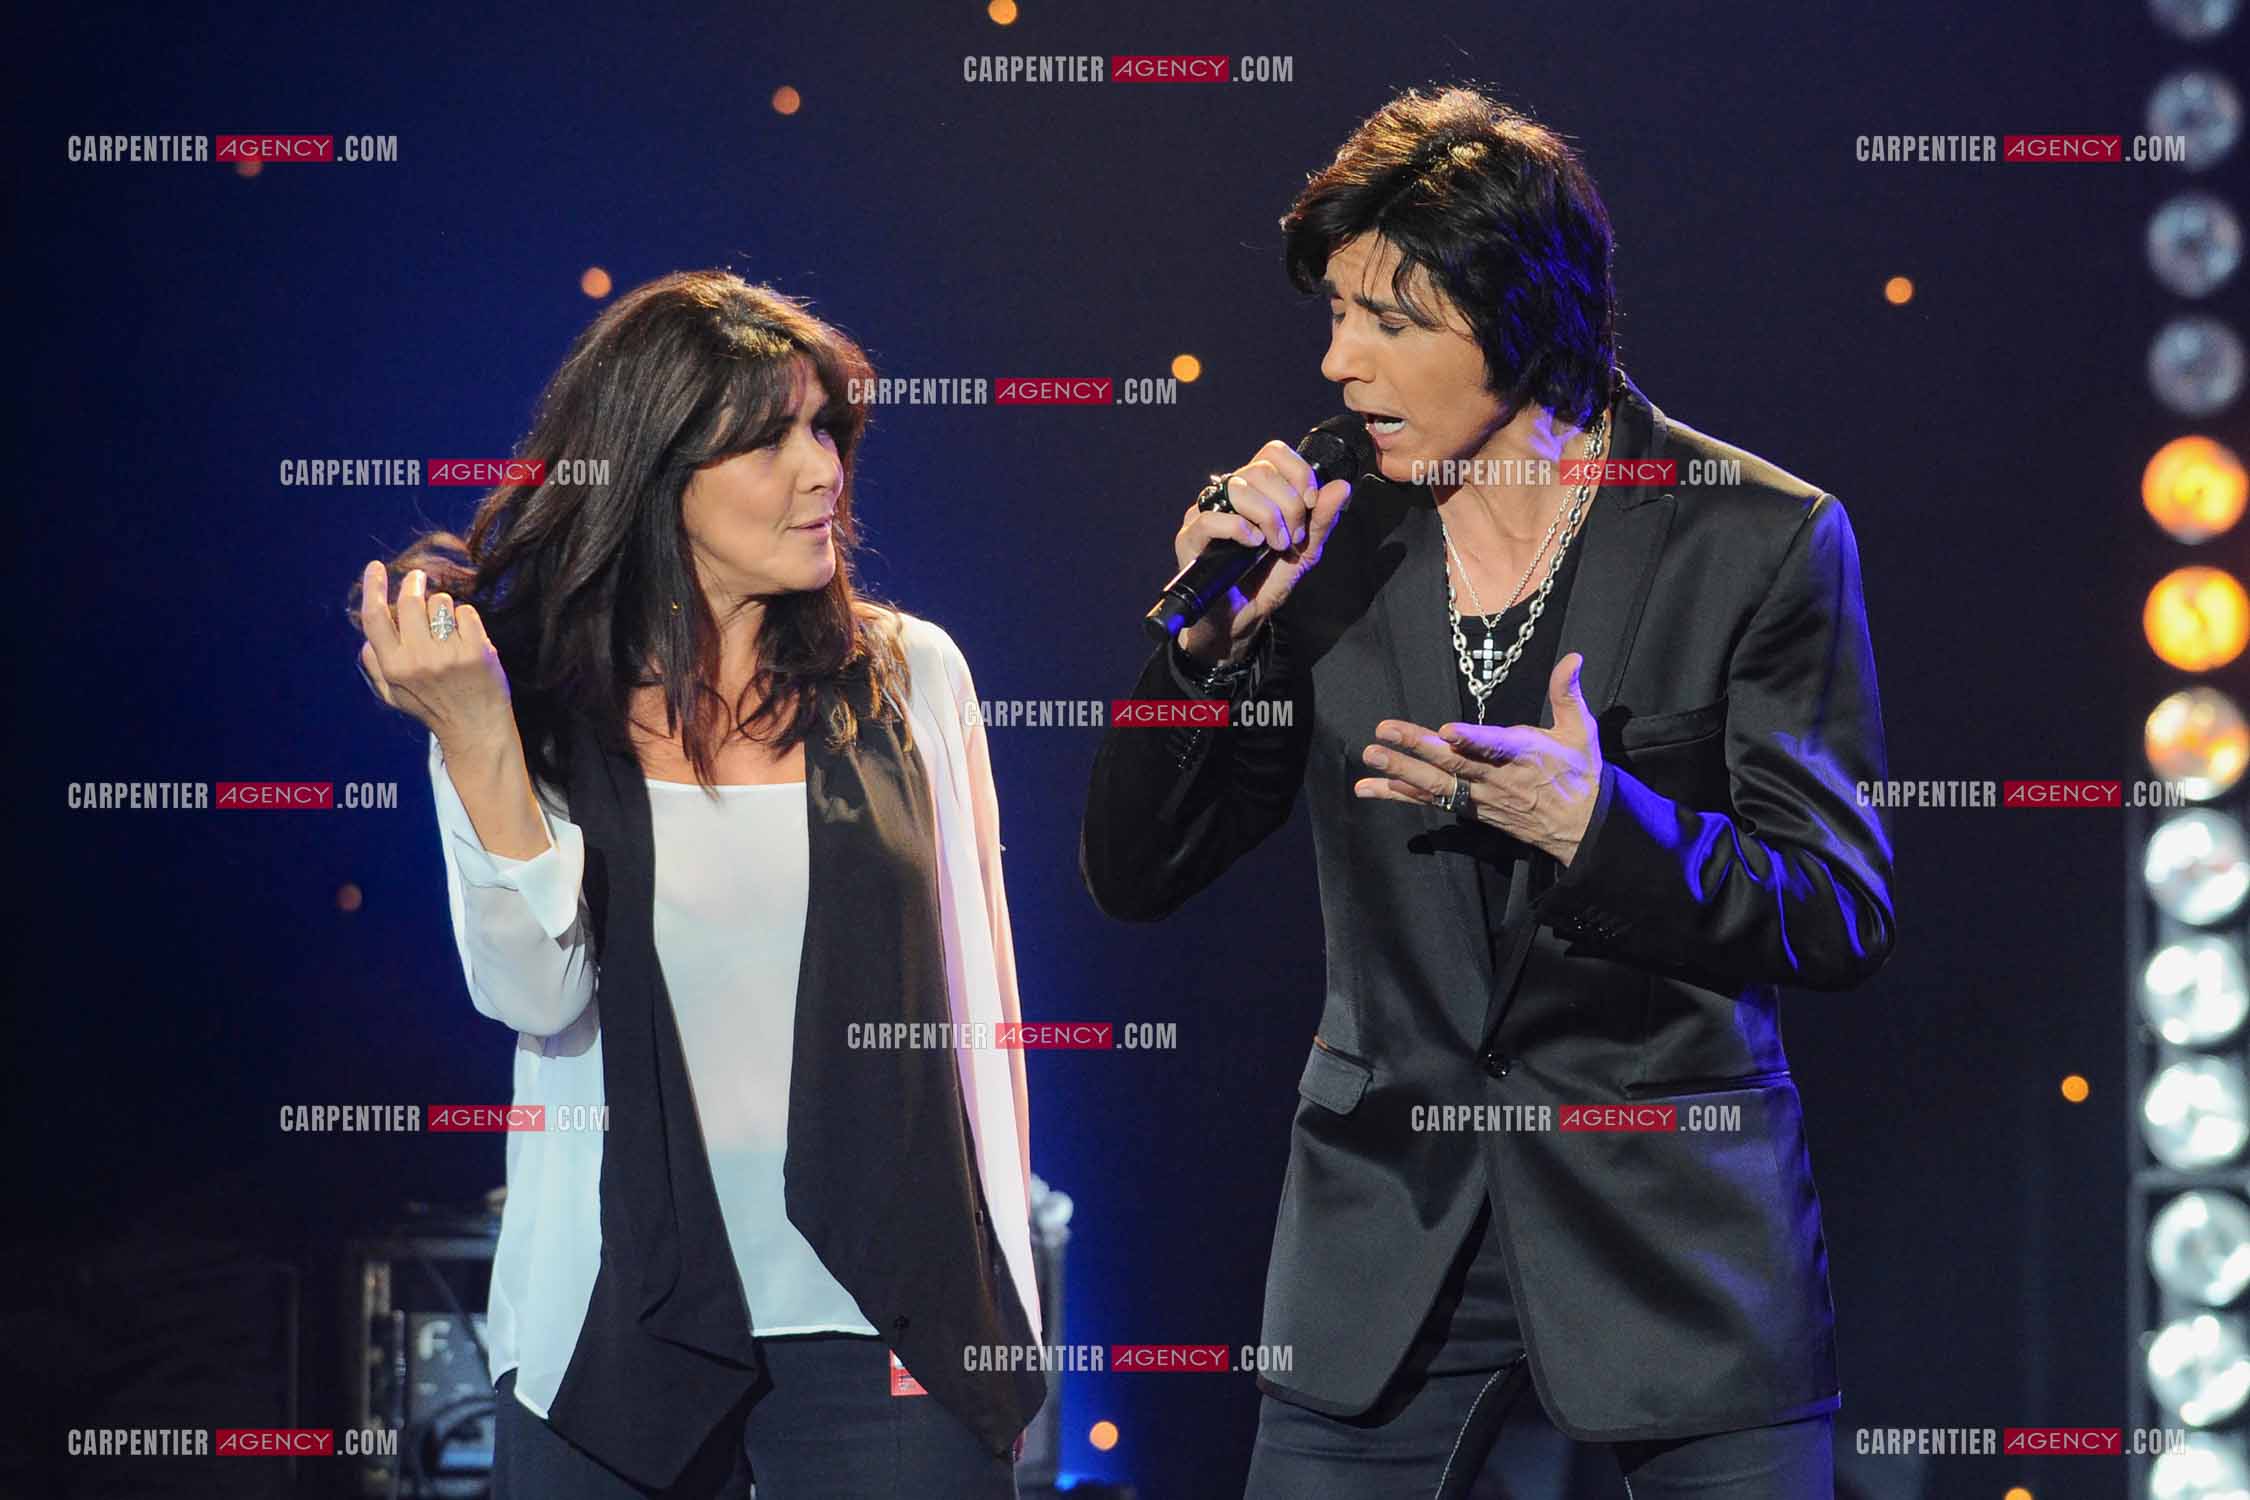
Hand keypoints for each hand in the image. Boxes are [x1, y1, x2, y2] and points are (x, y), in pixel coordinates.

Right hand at [353, 560, 515, 748]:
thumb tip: (366, 638)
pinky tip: (467, 636)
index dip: (372, 588)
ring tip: (447, 626)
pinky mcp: (477, 651)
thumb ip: (376, 666)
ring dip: (443, 606)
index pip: (375, 618)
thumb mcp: (394, 695)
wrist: (476, 729)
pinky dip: (466, 618)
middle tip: (419, 580)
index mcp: (393, 667)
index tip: (376, 567)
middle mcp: (418, 660)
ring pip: (441, 602)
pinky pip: (466, 612)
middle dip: (415, 584)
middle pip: (411, 601)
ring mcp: (449, 655)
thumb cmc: (433, 708)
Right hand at [1172, 439, 1353, 664]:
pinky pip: (1211, 518)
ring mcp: (1207, 512)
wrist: (1243, 618)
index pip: (1273, 452)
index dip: (1297, 472)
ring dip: (1268, 517)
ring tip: (1275, 545)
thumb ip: (1322, 519)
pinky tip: (1252, 545)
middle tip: (1293, 536)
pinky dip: (1239, 529)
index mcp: (1256, 489)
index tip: (1310, 503)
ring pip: (1238, 488)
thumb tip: (1342, 486)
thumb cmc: (1268, 580)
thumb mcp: (1305, 549)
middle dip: (1288, 504)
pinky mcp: (1189, 537)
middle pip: (1261, 470)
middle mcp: (1229, 493)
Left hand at [1353, 653, 1602, 862]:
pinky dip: (1400, 796)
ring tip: (1370, 758)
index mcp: (1524, 755)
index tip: (1445, 731)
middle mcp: (1497, 778)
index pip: (1495, 747)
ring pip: (1436, 786)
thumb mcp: (1580, 730)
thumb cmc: (1580, 772)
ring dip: (1400, 773)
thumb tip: (1573, 656)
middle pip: (1453, 764)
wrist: (1582, 828)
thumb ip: (1567, 692)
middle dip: (1416, 748)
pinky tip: (1371, 789)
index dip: (1471, 740)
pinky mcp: (1470, 810)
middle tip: (1382, 733)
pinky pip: (1431, 803)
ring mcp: (1480, 797)